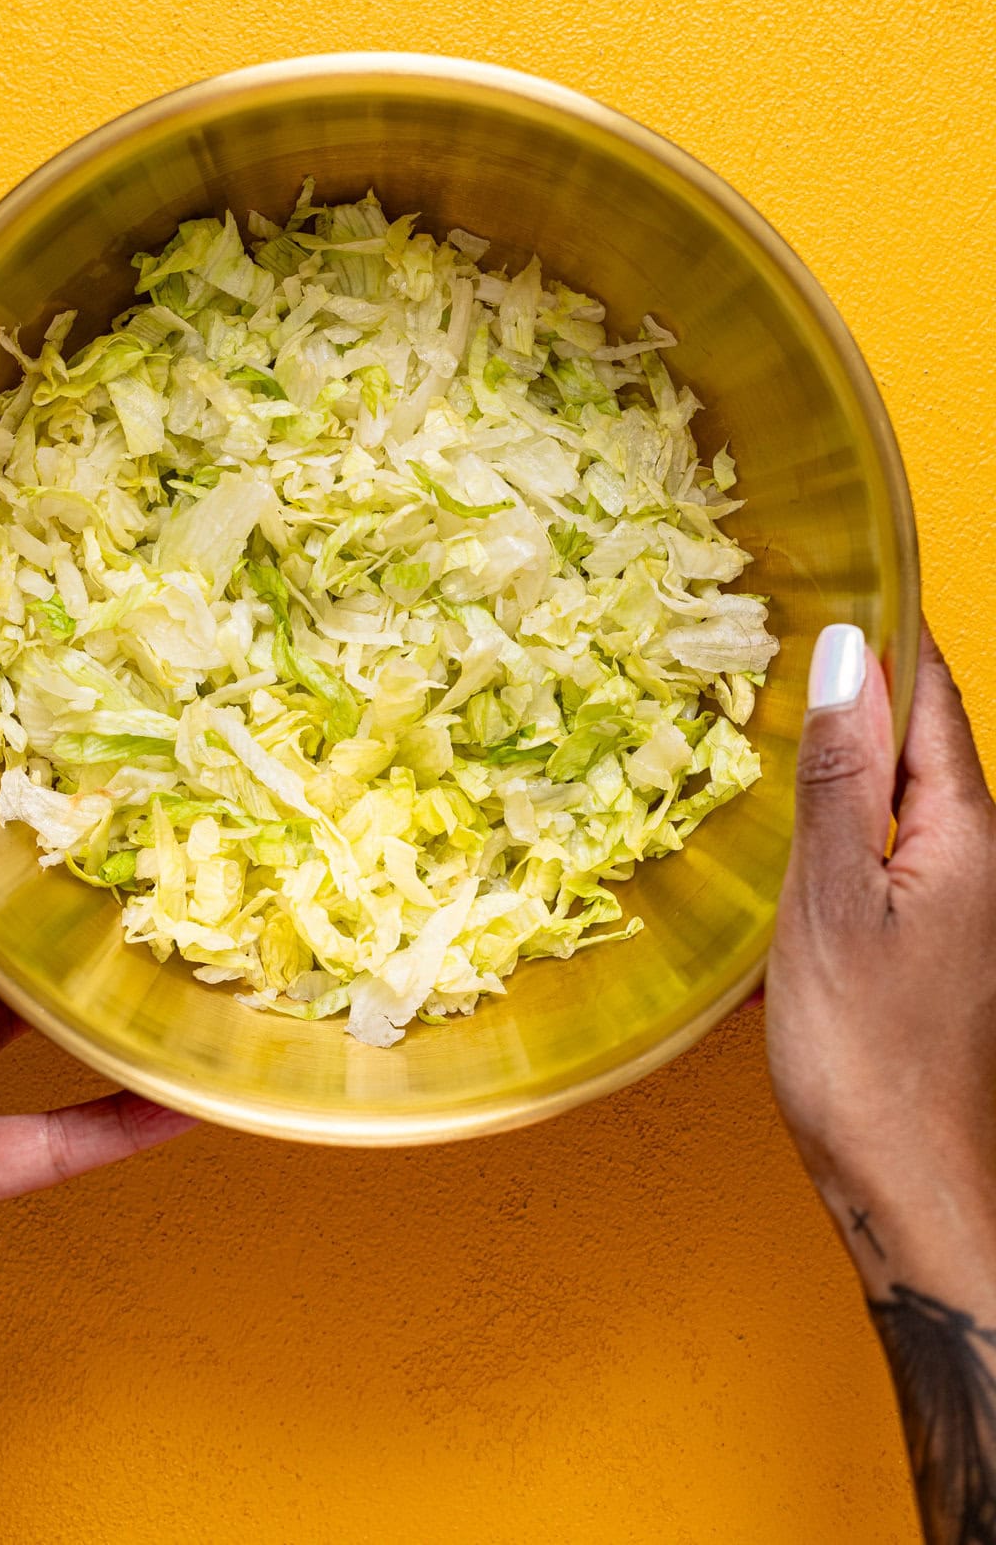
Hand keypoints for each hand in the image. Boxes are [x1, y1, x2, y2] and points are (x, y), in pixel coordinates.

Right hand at [767, 619, 995, 1295]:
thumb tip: (844, 654)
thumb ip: (840, 778)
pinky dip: (846, 809)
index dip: (888, 627)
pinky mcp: (933, 939)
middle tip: (786, 623)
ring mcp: (960, 900)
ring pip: (905, 789)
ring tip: (779, 705)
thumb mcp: (834, 901)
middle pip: (924, 735)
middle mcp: (978, 855)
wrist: (910, 1186)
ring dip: (851, 743)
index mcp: (965, 831)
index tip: (834, 568)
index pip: (931, 693)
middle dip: (864, 675)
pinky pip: (891, 841)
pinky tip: (801, 820)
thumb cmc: (868, 1055)